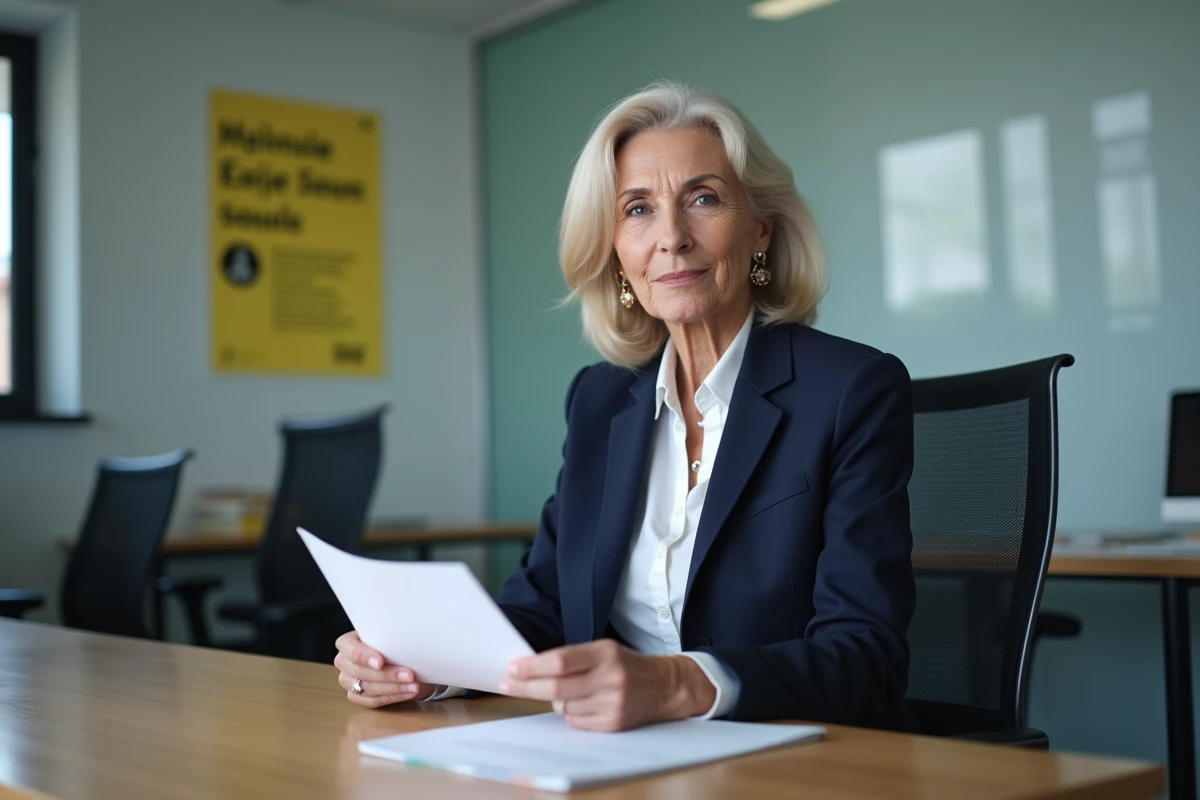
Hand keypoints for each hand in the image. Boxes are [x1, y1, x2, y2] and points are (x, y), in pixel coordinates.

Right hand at [334, 630, 438, 707]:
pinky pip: (373, 700)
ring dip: (394, 688)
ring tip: (414, 686)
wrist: (394, 657)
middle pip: (360, 672)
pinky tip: (408, 693)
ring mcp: (347, 680)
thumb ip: (390, 638)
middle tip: (409, 675)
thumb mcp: (389, 635)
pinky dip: (393, 697)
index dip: (365, 656)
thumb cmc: (390, 642)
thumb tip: (405, 643)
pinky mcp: (355, 695)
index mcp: (347, 642)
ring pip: (367, 688)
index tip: (381, 662)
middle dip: (387, 675)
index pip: (351, 649)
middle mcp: (343, 661)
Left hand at [498, 640, 715, 731]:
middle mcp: (610, 677)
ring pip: (563, 706)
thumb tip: (530, 668)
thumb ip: (572, 658)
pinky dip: (571, 713)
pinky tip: (584, 704)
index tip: (511, 667)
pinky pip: (575, 721)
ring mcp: (612, 702)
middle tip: (506, 684)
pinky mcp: (613, 723)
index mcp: (606, 653)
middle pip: (556, 687)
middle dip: (526, 686)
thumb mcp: (603, 650)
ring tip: (572, 691)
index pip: (561, 661)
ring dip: (555, 700)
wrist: (663, 686)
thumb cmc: (625, 665)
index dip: (532, 666)